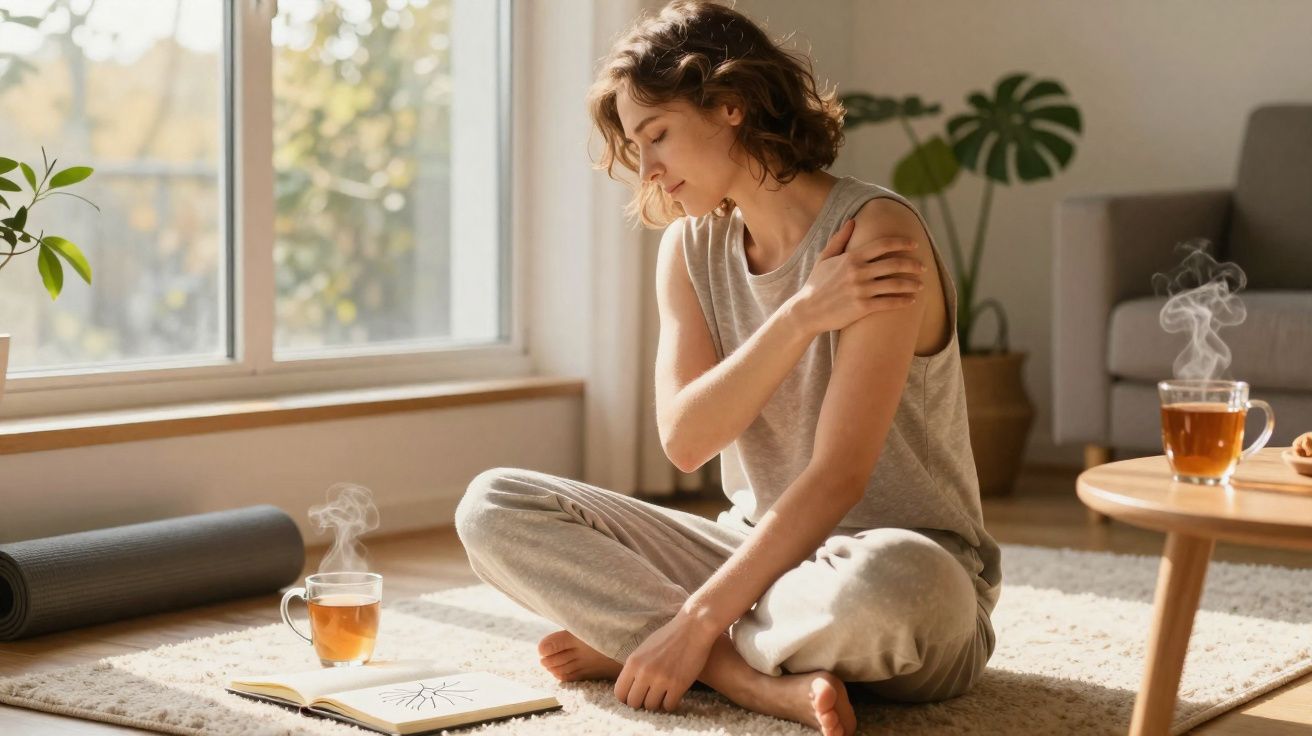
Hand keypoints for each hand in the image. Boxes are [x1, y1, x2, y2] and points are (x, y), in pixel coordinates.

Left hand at [614, 613, 718, 712]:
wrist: (694, 627)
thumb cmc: (669, 635)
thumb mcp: (644, 648)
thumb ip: (635, 667)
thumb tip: (628, 687)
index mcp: (633, 662)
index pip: (619, 693)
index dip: (626, 698)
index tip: (635, 697)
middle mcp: (644, 672)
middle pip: (634, 703)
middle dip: (641, 703)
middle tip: (650, 697)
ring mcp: (661, 680)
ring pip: (651, 707)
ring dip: (657, 704)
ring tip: (663, 695)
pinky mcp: (678, 685)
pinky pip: (668, 706)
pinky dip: (671, 703)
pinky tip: (674, 695)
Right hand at [790, 218, 925, 334]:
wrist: (806, 311)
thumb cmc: (816, 284)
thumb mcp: (824, 258)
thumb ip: (840, 239)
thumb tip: (852, 221)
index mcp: (851, 257)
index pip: (883, 244)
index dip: (902, 242)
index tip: (914, 244)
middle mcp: (858, 272)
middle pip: (894, 263)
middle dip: (913, 264)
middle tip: (923, 266)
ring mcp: (861, 290)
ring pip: (895, 284)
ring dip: (912, 284)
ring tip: (921, 284)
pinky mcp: (862, 307)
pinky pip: (889, 302)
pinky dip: (903, 301)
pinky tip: (911, 301)